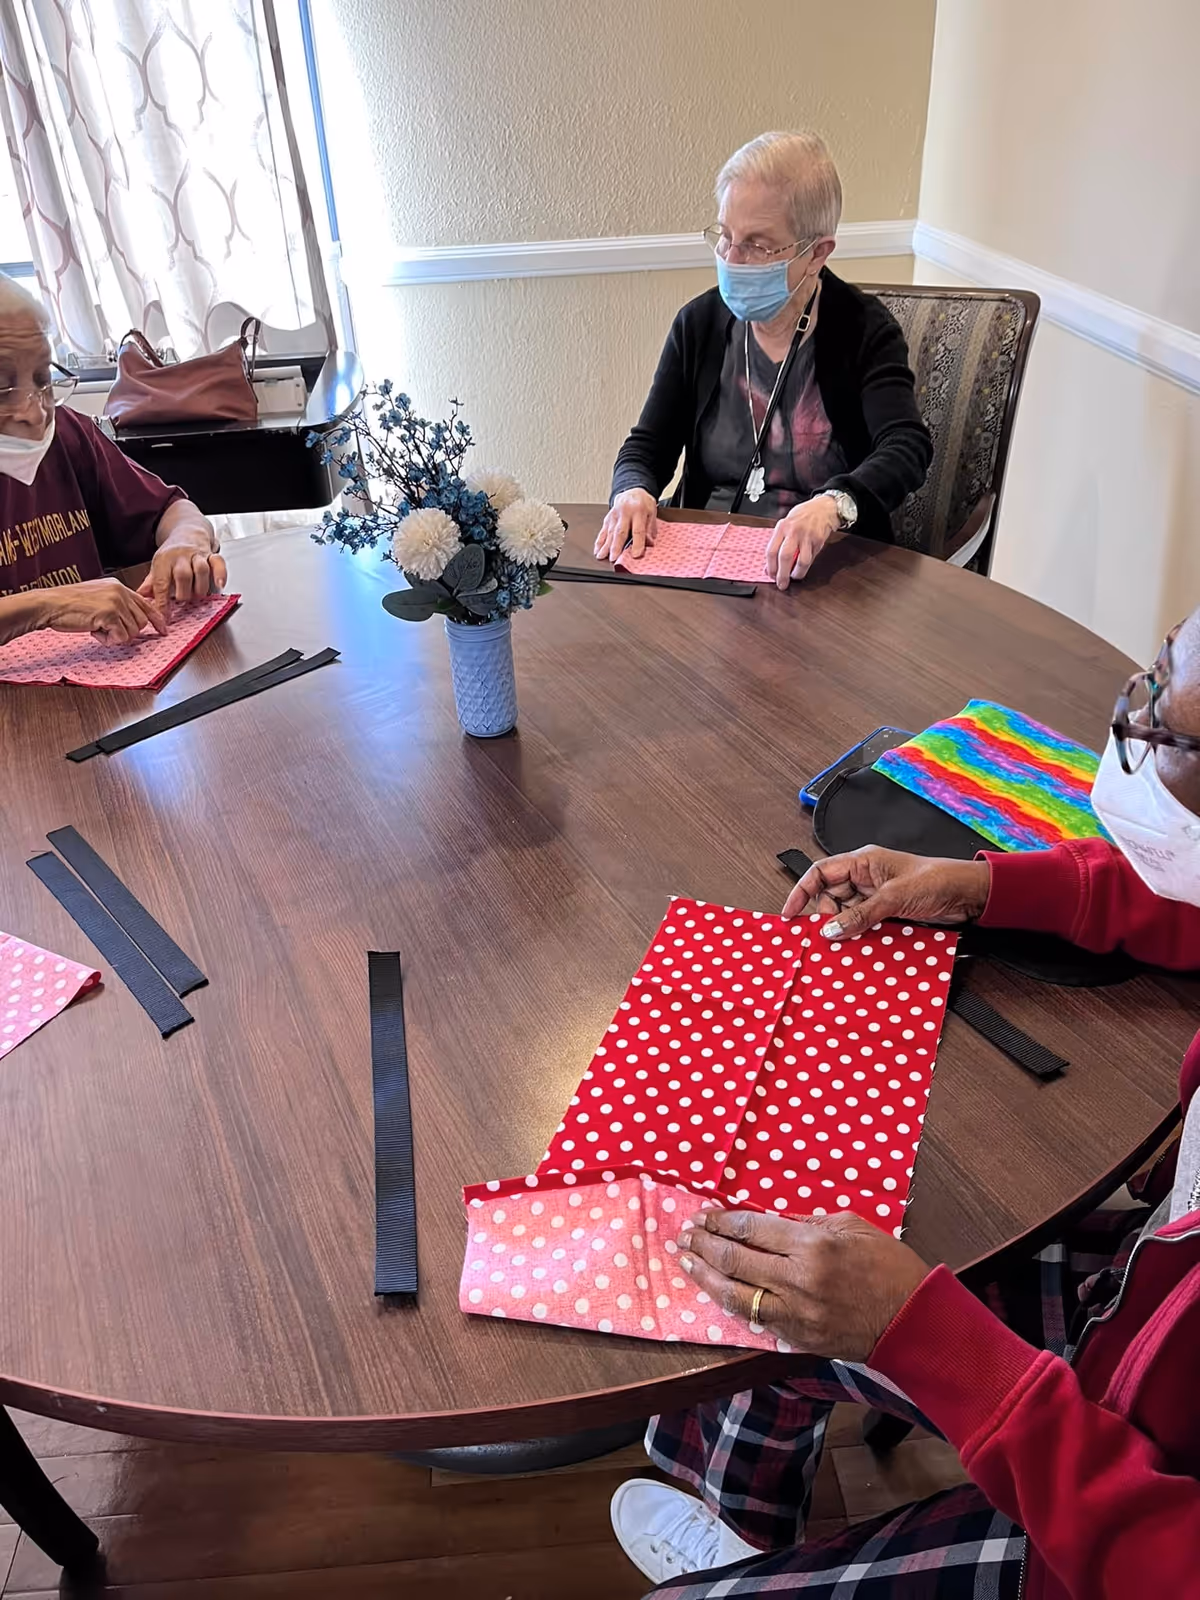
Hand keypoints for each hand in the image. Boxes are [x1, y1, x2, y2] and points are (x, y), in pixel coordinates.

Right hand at [36, 578, 167, 644]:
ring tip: (97, 628)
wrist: (50, 604)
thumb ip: (117, 604)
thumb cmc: (68, 604)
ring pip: (132, 631)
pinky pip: (120, 637)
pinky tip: (94, 631)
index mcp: (118, 586)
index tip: (163, 630)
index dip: (157, 619)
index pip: (146, 604)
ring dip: (115, 636)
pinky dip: (108, 640)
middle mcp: (120, 592)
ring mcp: (116, 602)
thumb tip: (132, 619)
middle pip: (141, 622)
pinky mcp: (109, 614)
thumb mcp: (98, 597)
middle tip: (105, 629)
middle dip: (126, 631)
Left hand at [137, 533, 226, 609]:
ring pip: (201, 569)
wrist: (187, 531)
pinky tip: (219, 585)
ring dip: (200, 586)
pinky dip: (220, 574)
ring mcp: (197, 555)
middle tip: (183, 601)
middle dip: (184, 592)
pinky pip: (218, 562)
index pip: (161, 583)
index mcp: (163, 560)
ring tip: (198, 595)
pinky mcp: (211, 555)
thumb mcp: (158, 566)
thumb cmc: (172, 555)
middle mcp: (180, 556)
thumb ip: (151, 583)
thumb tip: (140, 598)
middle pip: (183, 575)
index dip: (162, 602)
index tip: (163, 617)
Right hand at [594, 489, 657, 563]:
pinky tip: (597, 549)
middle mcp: (625, 513)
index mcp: (639, 511)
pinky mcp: (608, 517)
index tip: (636, 555)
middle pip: (620, 531)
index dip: (637, 543)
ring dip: (605, 545)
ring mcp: (615, 515)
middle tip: (613, 558)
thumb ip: (650, 528)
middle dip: (616, 546)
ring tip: (601, 556)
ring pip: (610, 532)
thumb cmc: (643, 503)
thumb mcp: (652, 513)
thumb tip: (649, 543)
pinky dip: (599, 540)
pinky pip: (603, 530)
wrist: (632, 490)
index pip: (638, 530)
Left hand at [679, 1208, 929, 1361]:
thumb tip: (771, 1221)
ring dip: (705, 1275)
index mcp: (813, 1244)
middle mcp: (797, 1279)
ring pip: (734, 1294)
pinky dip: (730, 1302)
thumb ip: (807, 1222)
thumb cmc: (889, 1265)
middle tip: (685, 1233)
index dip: (722, 1221)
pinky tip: (715, 1290)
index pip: (751, 1228)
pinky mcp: (796, 1337)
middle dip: (704, 1244)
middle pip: (735, 1259)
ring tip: (685, 1260)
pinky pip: (754, 1318)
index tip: (704, 1215)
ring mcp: (795, 1312)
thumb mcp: (851, 1225)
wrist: (913, 1321)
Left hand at [765, 495, 840, 589]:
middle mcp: (794, 531)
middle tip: (782, 584)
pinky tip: (802, 567)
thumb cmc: (802, 517)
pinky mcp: (818, 541)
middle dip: (782, 574)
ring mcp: (807, 536)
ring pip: (801, 561)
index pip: (771, 550)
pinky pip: (811, 559)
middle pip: (785, 557)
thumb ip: (777, 544)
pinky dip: (806, 566)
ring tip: (794, 577)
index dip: (770, 567)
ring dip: (797, 573)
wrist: (823, 508)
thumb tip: (769, 567)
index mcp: (782, 527)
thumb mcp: (786, 526)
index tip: (771, 576)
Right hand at [783, 846, 990, 939]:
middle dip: (826, 917)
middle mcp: (865, 876)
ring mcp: (875, 895)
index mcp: (862, 861)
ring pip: (845, 914)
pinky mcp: (885, 911)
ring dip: (844, 929)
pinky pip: (862, 924)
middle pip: (829, 897)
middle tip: (827, 937)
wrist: (967, 895)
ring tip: (846, 943)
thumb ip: (861, 915)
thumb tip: (831, 930)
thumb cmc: (937, 880)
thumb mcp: (894, 897)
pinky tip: (860, 945)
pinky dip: (859, 935)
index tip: (790, 914)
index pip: (820, 873)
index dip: (801, 892)